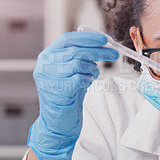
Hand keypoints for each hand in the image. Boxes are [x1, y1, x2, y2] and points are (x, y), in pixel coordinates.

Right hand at [27, 31, 118, 159]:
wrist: (57, 122)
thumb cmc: (67, 94)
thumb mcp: (71, 71)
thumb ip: (80, 56)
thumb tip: (101, 43)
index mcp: (47, 57)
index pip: (67, 39)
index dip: (87, 38)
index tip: (104, 39)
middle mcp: (44, 65)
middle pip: (76, 51)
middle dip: (99, 51)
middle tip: (114, 53)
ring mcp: (49, 78)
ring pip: (78, 64)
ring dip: (92, 68)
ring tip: (93, 74)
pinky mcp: (58, 91)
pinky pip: (79, 78)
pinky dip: (87, 79)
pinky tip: (86, 83)